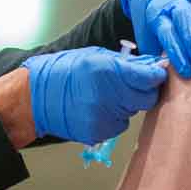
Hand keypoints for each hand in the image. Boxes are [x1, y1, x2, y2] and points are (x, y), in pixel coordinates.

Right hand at [20, 47, 167, 143]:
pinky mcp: (99, 133)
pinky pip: (119, 125)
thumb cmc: (64, 71)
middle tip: (129, 84)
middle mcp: (109, 96)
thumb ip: (126, 63)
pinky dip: (114, 117)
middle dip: (143, 91)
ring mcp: (104, 118)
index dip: (155, 76)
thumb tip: (151, 66)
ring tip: (105, 95)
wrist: (35, 98)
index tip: (155, 73)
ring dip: (126, 104)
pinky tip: (97, 108)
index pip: (150, 78)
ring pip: (133, 113)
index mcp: (109, 71)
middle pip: (147, 99)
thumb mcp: (96, 56)